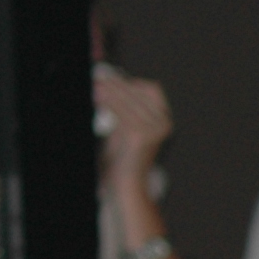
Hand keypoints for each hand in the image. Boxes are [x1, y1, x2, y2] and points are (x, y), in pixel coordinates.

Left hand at [94, 66, 173, 186]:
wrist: (126, 181)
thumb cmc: (123, 154)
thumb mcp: (125, 127)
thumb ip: (122, 108)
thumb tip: (106, 84)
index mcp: (164, 119)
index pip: (152, 89)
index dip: (131, 81)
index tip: (111, 77)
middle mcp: (164, 123)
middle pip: (139, 92)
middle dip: (117, 83)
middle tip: (98, 78)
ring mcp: (154, 129)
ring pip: (128, 99)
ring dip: (110, 90)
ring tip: (95, 86)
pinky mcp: (141, 135)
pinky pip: (121, 111)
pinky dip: (107, 102)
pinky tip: (97, 98)